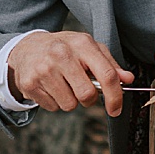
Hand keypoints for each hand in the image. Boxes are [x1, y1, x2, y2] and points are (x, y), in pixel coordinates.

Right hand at [7, 32, 135, 117]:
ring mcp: (43, 69)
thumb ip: (109, 64)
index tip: (116, 109)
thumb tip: (128, 80)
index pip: (106, 75)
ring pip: (69, 105)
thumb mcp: (87, 48)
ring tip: (63, 85)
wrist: (26, 48)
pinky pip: (53, 107)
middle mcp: (60, 54)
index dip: (115, 96)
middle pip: (87, 95)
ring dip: (70, 100)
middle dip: (88, 99)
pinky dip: (55, 101)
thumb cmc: (63, 49)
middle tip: (81, 89)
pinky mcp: (29, 83)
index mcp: (81, 44)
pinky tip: (50, 86)